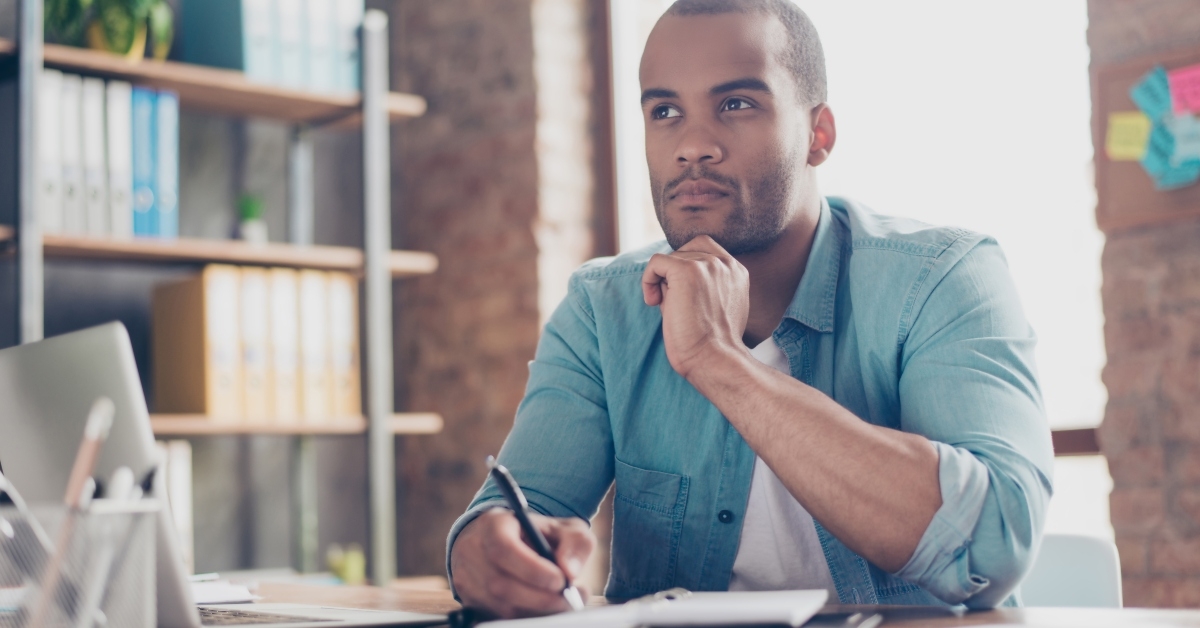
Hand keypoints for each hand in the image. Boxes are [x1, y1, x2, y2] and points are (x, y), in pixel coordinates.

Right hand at [450, 508, 594, 617]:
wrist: (505, 541)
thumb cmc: (536, 534)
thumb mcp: (562, 527)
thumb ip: (574, 542)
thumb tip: (570, 572)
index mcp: (492, 525)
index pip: (503, 549)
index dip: (532, 569)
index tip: (560, 580)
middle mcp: (472, 550)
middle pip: (500, 584)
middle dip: (540, 598)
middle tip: (568, 599)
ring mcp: (466, 578)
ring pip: (500, 606)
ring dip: (536, 610)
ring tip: (560, 602)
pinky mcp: (469, 600)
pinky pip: (498, 616)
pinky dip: (525, 616)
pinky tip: (542, 607)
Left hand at [642, 236, 749, 380]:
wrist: (713, 359)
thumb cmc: (711, 344)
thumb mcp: (715, 307)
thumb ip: (704, 285)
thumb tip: (668, 276)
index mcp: (737, 271)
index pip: (705, 249)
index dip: (687, 265)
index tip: (681, 293)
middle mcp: (725, 264)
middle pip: (686, 251)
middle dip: (674, 273)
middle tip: (672, 301)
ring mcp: (707, 265)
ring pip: (671, 258)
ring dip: (663, 281)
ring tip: (667, 308)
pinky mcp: (687, 271)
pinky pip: (656, 262)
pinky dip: (648, 279)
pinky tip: (653, 302)